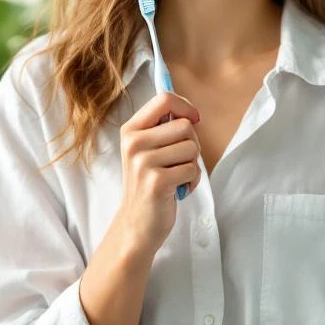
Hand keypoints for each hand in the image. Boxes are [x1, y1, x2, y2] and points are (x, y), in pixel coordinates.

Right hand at [111, 92, 201, 257]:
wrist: (137, 224)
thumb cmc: (148, 183)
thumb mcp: (147, 149)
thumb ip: (163, 128)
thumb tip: (192, 112)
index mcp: (131, 130)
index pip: (164, 99)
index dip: (186, 107)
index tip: (193, 120)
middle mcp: (133, 143)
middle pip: (185, 125)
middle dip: (192, 144)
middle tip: (179, 161)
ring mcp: (143, 162)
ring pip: (192, 147)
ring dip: (192, 164)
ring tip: (176, 176)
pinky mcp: (157, 181)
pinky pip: (193, 169)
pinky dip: (192, 180)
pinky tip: (178, 190)